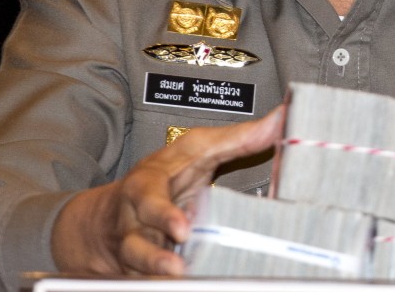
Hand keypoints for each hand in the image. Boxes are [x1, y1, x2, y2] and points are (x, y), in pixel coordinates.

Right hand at [51, 104, 285, 276]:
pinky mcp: (139, 273)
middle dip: (153, 256)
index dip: (162, 214)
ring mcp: (135, 252)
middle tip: (178, 266)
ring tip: (178, 278)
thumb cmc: (167, 176)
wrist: (113, 214)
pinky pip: (144, 283)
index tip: (183, 228)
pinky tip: (182, 285)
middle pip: (135, 242)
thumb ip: (239, 138)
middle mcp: (135, 223)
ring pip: (137, 270)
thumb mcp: (197, 151)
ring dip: (156, 275)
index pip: (148, 196)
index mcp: (146, 186)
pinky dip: (159, 285)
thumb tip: (282, 120)